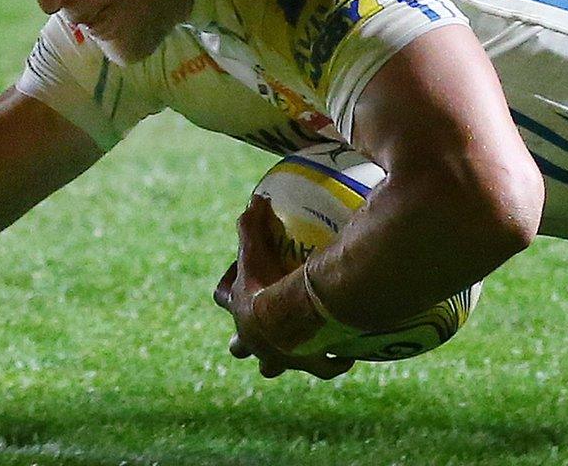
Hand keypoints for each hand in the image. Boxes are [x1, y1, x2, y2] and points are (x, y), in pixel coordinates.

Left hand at [212, 197, 353, 379]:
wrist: (294, 320)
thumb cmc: (269, 284)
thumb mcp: (256, 250)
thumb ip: (252, 224)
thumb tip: (254, 200)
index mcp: (240, 313)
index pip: (224, 300)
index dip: (226, 293)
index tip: (234, 284)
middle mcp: (255, 341)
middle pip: (240, 348)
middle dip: (245, 343)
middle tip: (259, 331)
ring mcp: (281, 358)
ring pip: (273, 368)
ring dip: (282, 360)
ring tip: (297, 350)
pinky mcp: (310, 364)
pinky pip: (324, 367)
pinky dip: (333, 363)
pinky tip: (344, 359)